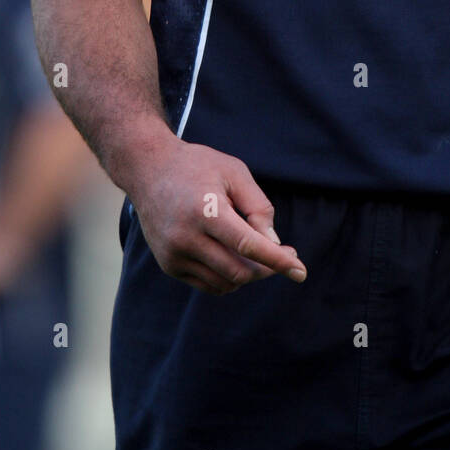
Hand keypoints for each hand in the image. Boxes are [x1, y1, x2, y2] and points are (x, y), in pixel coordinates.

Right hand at [126, 137, 307, 295]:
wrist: (148, 169)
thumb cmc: (197, 166)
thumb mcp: (235, 172)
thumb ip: (258, 207)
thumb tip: (274, 244)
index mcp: (205, 210)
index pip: (248, 245)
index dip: (277, 261)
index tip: (301, 272)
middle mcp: (186, 237)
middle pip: (239, 271)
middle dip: (267, 268)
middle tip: (284, 254)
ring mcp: (174, 254)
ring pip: (225, 282)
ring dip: (249, 273)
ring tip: (258, 250)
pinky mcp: (168, 264)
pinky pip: (208, 283)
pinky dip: (228, 277)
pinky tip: (235, 256)